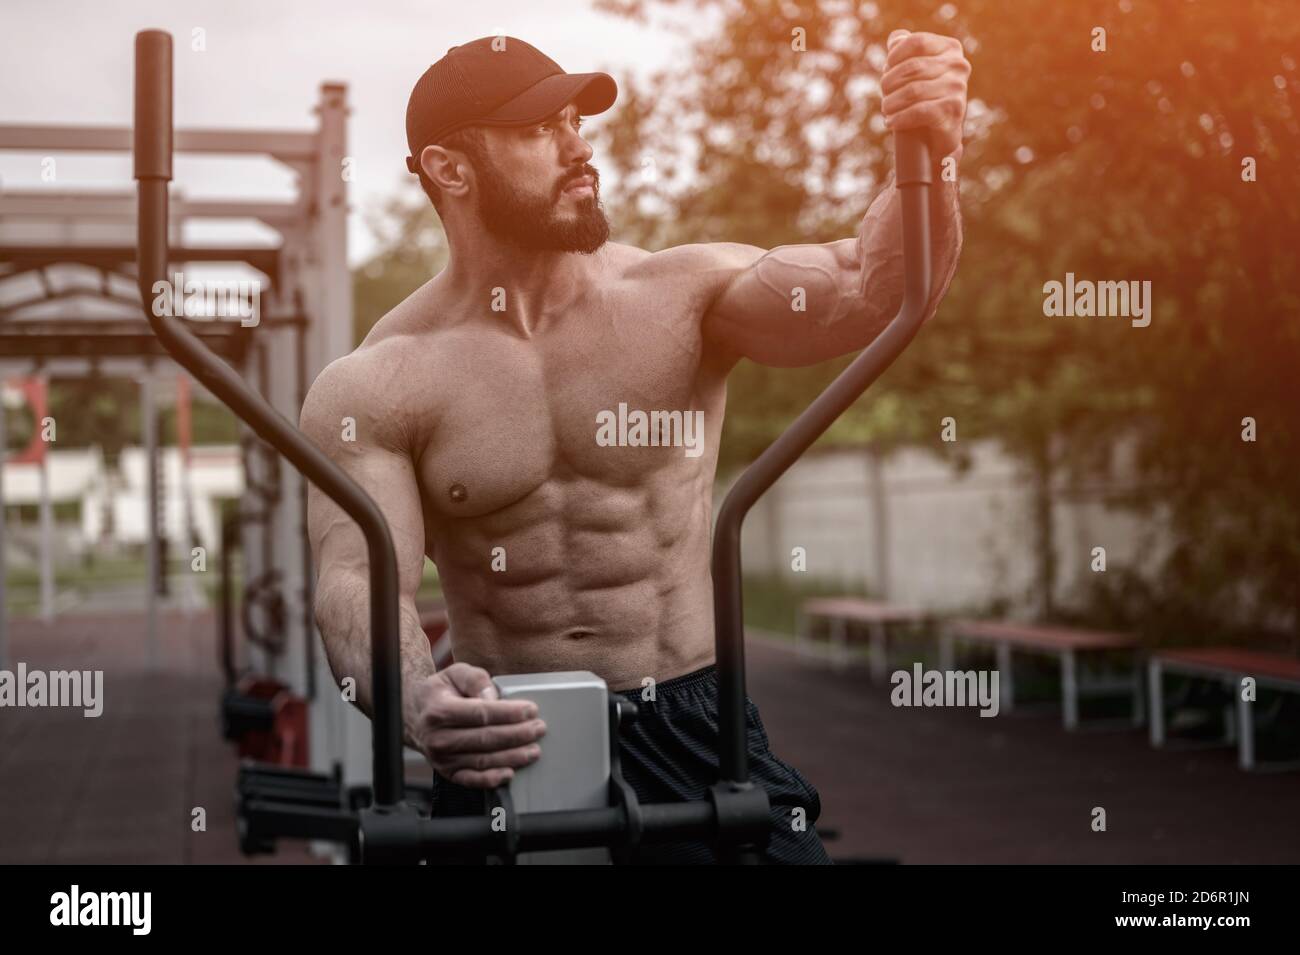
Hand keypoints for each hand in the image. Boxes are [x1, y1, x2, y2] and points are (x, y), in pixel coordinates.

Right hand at [408, 663, 546, 787]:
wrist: (414, 715)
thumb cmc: (441, 693)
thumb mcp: (455, 673)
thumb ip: (476, 680)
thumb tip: (493, 698)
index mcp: (440, 711)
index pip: (481, 713)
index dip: (509, 713)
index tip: (531, 710)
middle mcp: (438, 738)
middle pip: (485, 739)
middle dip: (517, 735)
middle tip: (539, 729)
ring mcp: (442, 759)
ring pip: (482, 761)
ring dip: (512, 757)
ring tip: (533, 750)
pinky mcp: (447, 772)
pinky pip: (471, 780)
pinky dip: (491, 779)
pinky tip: (510, 773)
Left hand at [881, 29, 969, 161]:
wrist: (936, 137)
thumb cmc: (922, 99)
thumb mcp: (913, 73)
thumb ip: (904, 51)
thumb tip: (895, 38)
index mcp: (950, 48)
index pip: (917, 42)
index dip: (895, 56)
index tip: (885, 71)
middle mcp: (959, 65)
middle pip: (913, 67)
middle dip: (890, 83)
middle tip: (883, 97)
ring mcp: (959, 87)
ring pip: (913, 90)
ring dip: (892, 102)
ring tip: (886, 111)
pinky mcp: (954, 111)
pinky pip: (919, 111)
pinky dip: (900, 118)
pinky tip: (890, 123)